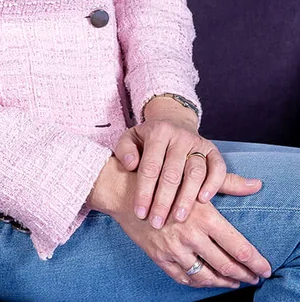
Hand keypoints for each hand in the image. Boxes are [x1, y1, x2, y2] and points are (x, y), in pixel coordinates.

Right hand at [89, 156, 271, 288]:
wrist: (121, 188)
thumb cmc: (160, 179)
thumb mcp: (193, 179)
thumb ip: (228, 184)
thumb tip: (256, 184)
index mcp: (203, 216)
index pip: (238, 247)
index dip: (255, 262)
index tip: (264, 269)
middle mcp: (189, 235)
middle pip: (226, 265)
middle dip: (244, 275)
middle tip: (253, 278)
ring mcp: (172, 248)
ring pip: (205, 275)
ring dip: (223, 282)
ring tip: (233, 282)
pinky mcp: (158, 255)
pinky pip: (183, 277)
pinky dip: (198, 282)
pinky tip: (206, 280)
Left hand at [113, 98, 254, 226]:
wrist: (172, 121)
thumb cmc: (147, 139)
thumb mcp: (130, 138)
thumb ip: (125, 150)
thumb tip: (130, 164)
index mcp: (157, 132)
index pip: (149, 167)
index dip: (144, 192)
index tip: (139, 213)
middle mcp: (179, 137)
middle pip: (172, 174)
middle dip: (163, 201)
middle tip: (157, 223)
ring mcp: (198, 143)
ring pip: (195, 173)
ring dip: (187, 198)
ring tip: (178, 218)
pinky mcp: (213, 150)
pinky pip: (218, 168)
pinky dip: (213, 185)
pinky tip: (203, 201)